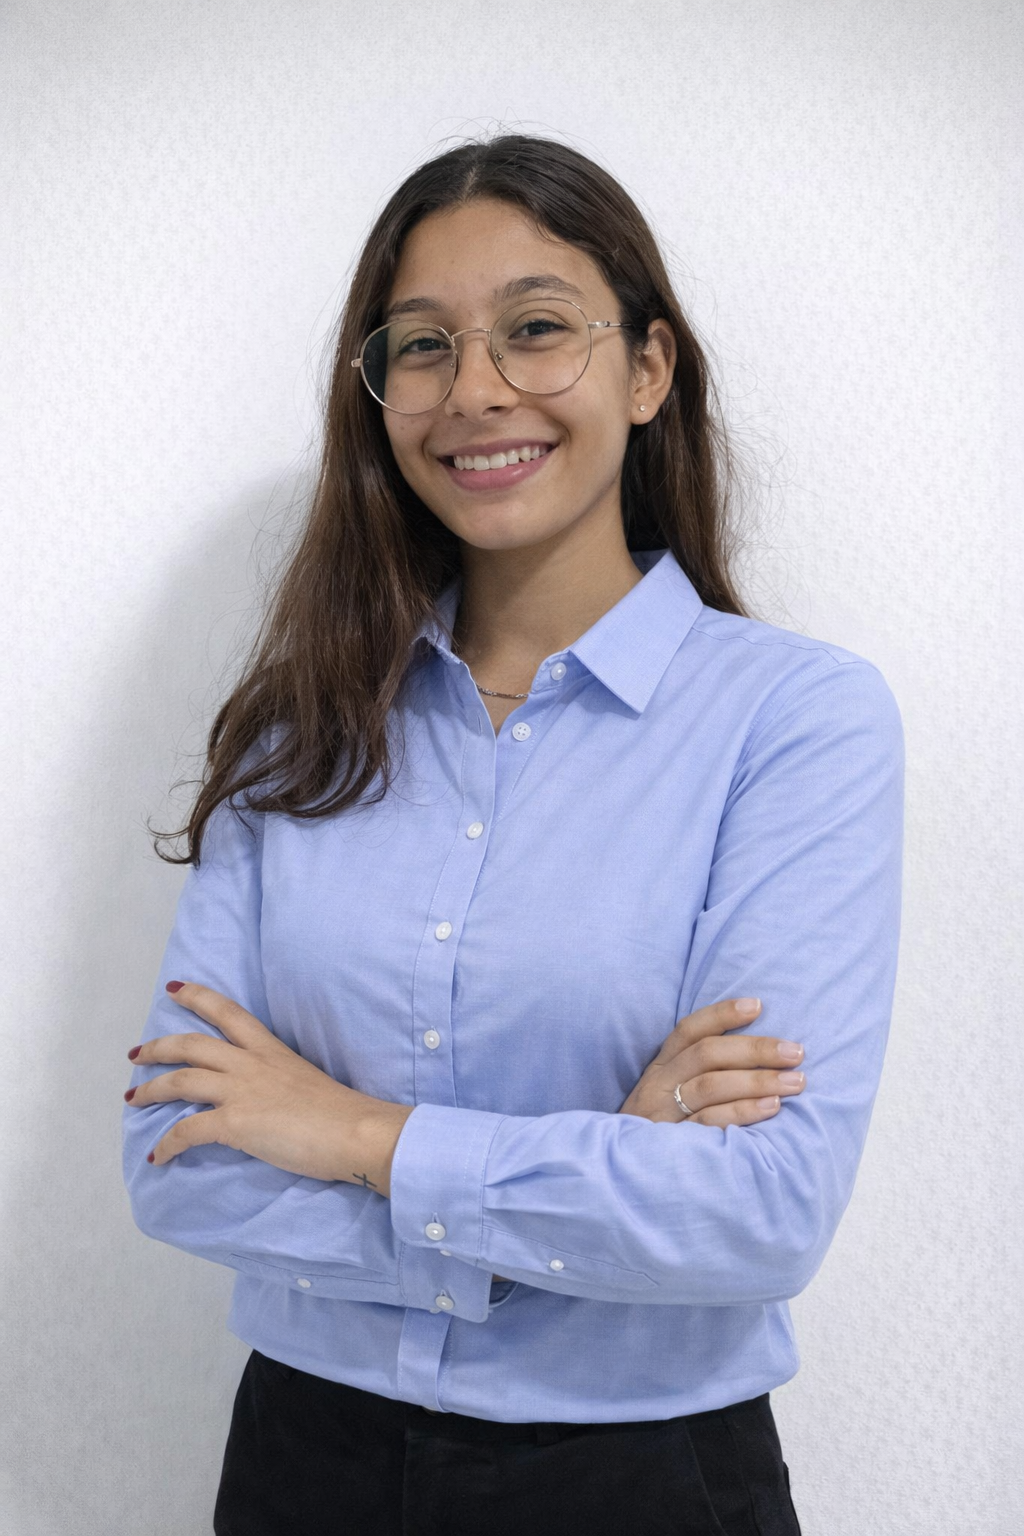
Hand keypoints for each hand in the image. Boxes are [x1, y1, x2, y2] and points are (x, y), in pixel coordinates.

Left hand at [124, 982, 412, 1192]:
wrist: (355, 1131)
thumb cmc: (341, 1113)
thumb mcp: (305, 1081)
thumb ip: (278, 1082)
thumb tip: (266, 1099)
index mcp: (270, 1049)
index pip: (228, 1012)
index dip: (197, 996)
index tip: (175, 988)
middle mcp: (251, 1063)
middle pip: (191, 1044)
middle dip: (158, 1047)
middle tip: (136, 1054)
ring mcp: (240, 1090)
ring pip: (180, 1079)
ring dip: (150, 1090)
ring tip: (133, 1100)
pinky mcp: (235, 1122)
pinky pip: (187, 1130)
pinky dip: (167, 1144)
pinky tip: (159, 1156)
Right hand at [617, 998, 805, 1125]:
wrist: (621, 1174)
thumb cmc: (659, 1128)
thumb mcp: (666, 1094)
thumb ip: (697, 1073)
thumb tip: (756, 1052)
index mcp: (661, 1067)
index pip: (689, 1030)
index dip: (722, 1014)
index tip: (758, 1006)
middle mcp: (659, 1084)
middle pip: (706, 1055)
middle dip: (755, 1049)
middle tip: (796, 1052)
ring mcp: (663, 1114)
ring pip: (710, 1086)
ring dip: (757, 1080)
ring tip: (795, 1081)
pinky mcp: (672, 1143)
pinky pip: (710, 1123)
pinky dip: (743, 1112)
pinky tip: (772, 1107)